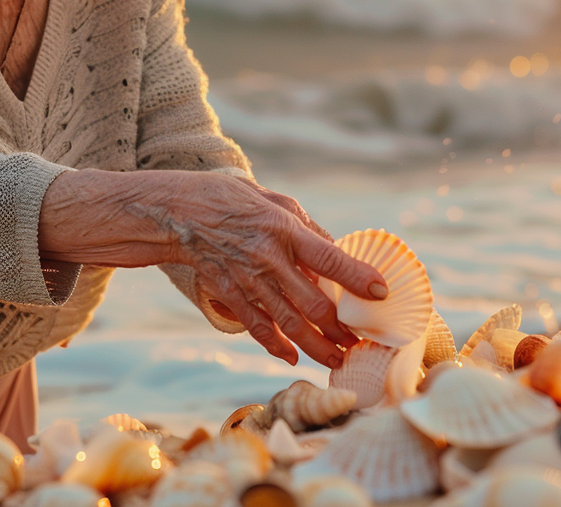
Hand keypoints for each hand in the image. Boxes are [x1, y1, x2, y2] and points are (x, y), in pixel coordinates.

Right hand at [159, 174, 387, 367]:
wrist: (180, 212)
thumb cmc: (233, 199)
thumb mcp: (276, 200)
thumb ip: (309, 229)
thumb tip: (338, 253)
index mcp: (285, 229)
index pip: (330, 258)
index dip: (357, 277)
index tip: (381, 292)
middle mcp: (269, 259)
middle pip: (313, 305)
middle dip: (341, 329)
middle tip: (361, 343)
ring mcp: (248, 280)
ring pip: (289, 324)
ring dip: (317, 347)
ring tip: (338, 360)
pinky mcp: (231, 294)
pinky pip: (257, 328)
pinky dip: (276, 346)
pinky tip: (292, 357)